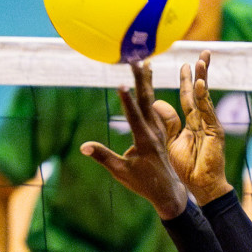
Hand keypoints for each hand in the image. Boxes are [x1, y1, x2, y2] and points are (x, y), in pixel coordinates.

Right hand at [80, 60, 190, 218]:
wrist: (169, 192)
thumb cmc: (144, 183)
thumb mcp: (121, 172)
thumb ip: (103, 157)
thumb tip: (83, 147)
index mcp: (145, 140)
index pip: (134, 116)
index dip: (127, 100)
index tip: (121, 83)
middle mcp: (154, 131)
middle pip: (147, 100)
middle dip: (140, 80)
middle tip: (136, 60)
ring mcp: (158, 129)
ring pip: (152, 100)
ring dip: (147, 81)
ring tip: (145, 61)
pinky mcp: (159, 130)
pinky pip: (155, 107)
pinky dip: (150, 92)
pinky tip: (148, 81)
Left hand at [171, 51, 231, 204]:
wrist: (199, 187)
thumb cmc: (185, 169)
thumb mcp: (170, 143)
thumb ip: (166, 123)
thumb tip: (155, 103)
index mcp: (187, 123)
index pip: (183, 97)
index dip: (182, 81)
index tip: (180, 65)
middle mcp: (199, 121)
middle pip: (197, 91)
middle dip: (199, 72)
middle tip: (202, 52)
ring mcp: (208, 125)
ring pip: (204, 97)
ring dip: (203, 78)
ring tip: (202, 59)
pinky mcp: (214, 132)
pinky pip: (207, 111)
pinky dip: (204, 97)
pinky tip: (201, 83)